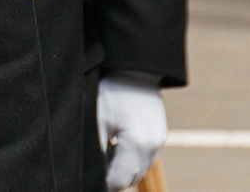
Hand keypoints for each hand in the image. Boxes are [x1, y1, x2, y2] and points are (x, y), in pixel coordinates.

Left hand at [98, 75, 168, 189]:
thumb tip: (90, 172)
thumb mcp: (97, 120)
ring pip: (139, 169)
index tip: (90, 178)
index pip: (119, 180)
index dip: (103, 182)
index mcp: (137, 144)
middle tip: (95, 168)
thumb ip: (95, 150)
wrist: (135, 69)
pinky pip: (145, 157)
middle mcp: (152, 146)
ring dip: (123, 168)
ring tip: (105, 154)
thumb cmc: (113, 91)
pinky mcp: (159, 135)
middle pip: (131, 177)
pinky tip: (116, 144)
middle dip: (113, 177)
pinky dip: (131, 158)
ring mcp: (159, 141)